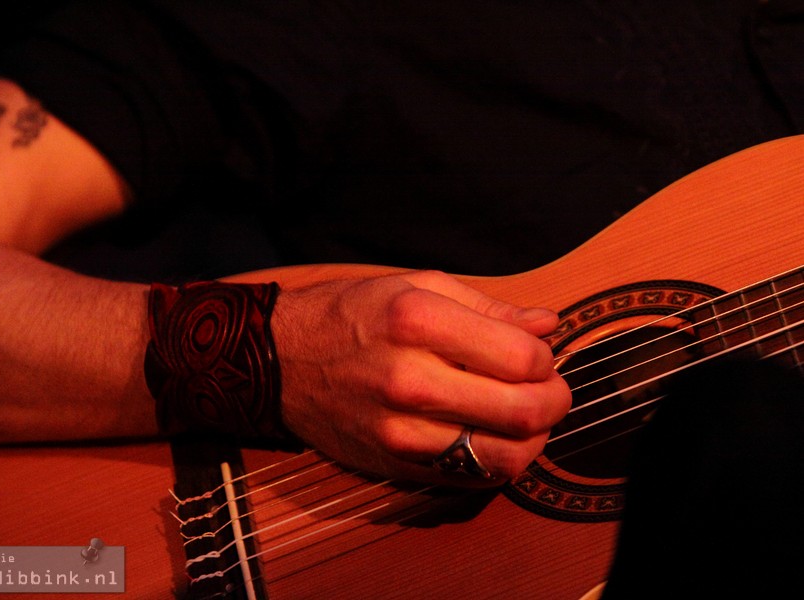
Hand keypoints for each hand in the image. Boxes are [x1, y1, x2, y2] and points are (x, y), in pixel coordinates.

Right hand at [272, 270, 570, 485]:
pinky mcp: (395, 465)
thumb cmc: (350, 316)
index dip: (545, 359)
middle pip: (524, 411)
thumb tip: (547, 326)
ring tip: (524, 416)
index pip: (523, 358)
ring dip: (534, 439)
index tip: (535, 354)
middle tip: (550, 389)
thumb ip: (488, 307)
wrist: (279, 362)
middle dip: (555, 400)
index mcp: (418, 321)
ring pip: (506, 457)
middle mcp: (409, 379)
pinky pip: (472, 479)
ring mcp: (400, 431)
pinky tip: (491, 435)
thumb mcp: (416, 286)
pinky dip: (498, 461)